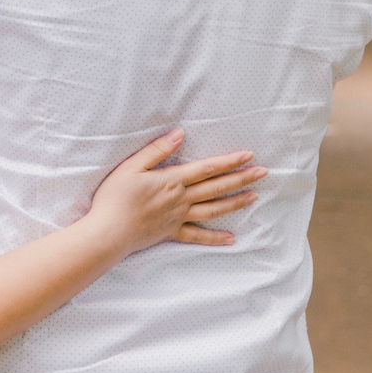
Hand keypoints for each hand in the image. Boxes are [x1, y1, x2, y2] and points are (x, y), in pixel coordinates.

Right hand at [85, 129, 265, 257]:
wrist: (109, 232)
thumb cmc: (115, 198)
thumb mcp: (131, 167)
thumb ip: (157, 150)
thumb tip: (179, 134)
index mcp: (172, 180)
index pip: (207, 168)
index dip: (229, 161)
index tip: (248, 155)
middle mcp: (181, 199)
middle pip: (216, 187)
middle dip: (241, 179)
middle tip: (262, 173)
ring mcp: (178, 218)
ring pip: (213, 209)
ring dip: (235, 202)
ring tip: (253, 197)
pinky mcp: (172, 233)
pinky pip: (198, 236)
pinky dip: (215, 238)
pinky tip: (231, 238)